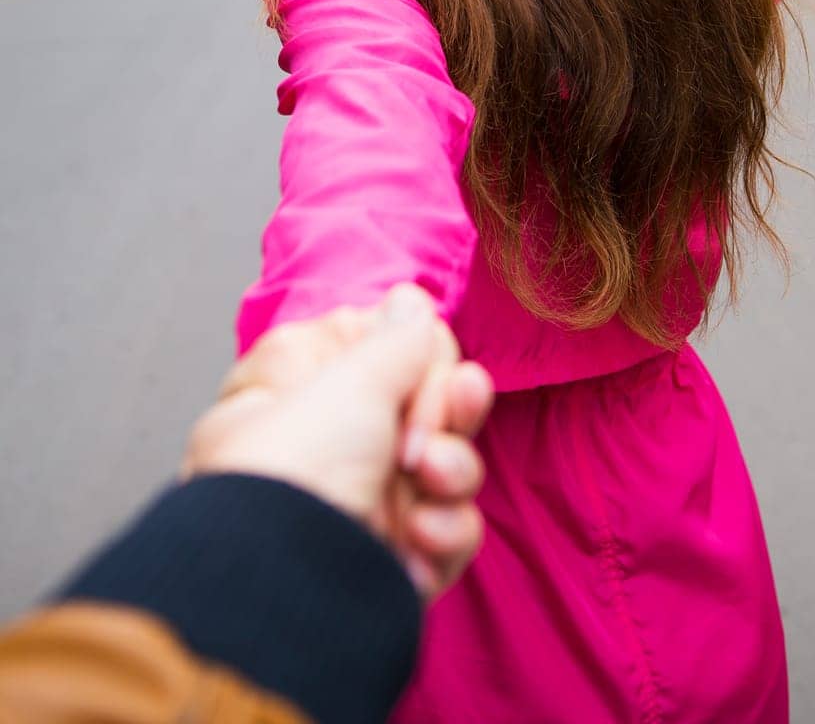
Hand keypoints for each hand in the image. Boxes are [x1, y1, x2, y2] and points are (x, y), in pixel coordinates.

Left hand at [182, 285, 493, 599]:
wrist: (279, 590)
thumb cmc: (297, 468)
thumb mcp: (352, 381)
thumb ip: (398, 338)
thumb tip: (412, 304)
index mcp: (306, 381)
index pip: (392, 344)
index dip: (422, 358)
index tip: (416, 378)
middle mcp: (336, 436)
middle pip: (432, 402)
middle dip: (450, 413)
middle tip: (432, 436)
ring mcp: (366, 498)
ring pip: (450, 465)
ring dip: (453, 472)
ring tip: (428, 486)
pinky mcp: (393, 556)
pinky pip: (451, 528)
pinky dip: (446, 535)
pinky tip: (419, 543)